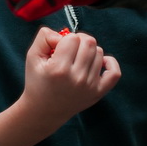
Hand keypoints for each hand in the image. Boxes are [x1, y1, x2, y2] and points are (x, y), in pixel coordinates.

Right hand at [0, 27, 121, 145]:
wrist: (44, 111)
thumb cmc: (37, 81)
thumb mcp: (32, 56)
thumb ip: (44, 37)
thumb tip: (62, 34)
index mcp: (59, 69)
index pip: (72, 38)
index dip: (65, 39)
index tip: (58, 48)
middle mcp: (77, 78)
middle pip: (89, 42)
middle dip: (79, 40)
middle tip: (70, 49)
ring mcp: (90, 86)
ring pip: (99, 53)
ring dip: (89, 51)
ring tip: (77, 59)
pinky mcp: (98, 93)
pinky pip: (114, 72)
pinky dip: (110, 62)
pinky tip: (99, 62)